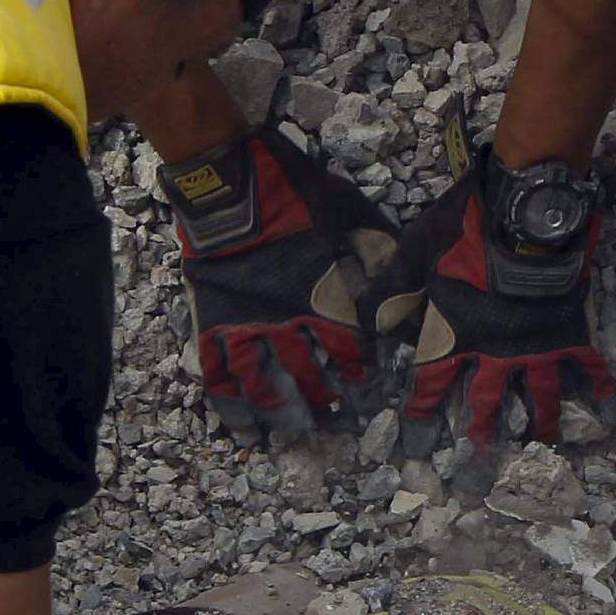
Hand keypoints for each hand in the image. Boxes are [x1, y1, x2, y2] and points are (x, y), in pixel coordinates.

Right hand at [162, 128, 395, 437]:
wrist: (232, 184)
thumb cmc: (293, 194)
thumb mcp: (349, 214)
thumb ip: (376, 248)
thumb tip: (403, 276)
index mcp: (323, 299)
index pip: (346, 346)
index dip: (355, 368)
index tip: (361, 382)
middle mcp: (286, 321)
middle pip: (306, 372)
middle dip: (319, 398)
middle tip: (327, 416)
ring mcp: (245, 324)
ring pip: (261, 381)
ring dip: (274, 407)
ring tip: (281, 430)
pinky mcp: (211, 319)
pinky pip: (216, 368)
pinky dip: (225, 398)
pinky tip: (235, 421)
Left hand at [394, 152, 615, 449]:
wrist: (526, 223)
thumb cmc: (467, 236)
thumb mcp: (418, 256)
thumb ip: (394, 290)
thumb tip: (372, 322)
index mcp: (457, 338)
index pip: (432, 381)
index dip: (422, 407)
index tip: (417, 431)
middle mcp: (496, 353)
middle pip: (486, 401)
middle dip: (481, 430)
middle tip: (482, 456)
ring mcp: (537, 347)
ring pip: (540, 395)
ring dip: (541, 421)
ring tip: (545, 442)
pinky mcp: (571, 333)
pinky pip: (588, 364)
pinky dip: (598, 383)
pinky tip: (606, 403)